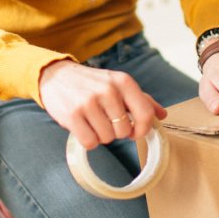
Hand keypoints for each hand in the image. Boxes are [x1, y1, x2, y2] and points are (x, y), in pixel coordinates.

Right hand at [38, 60, 165, 149]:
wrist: (56, 75)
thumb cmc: (92, 83)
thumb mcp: (118, 83)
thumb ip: (141, 99)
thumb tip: (162, 115)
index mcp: (123, 81)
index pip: (145, 114)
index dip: (143, 129)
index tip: (134, 132)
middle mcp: (108, 90)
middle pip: (124, 131)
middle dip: (115, 131)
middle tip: (104, 119)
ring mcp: (89, 102)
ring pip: (107, 139)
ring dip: (100, 135)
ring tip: (92, 120)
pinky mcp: (72, 115)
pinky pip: (90, 142)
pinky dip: (87, 140)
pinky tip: (83, 127)